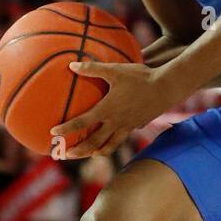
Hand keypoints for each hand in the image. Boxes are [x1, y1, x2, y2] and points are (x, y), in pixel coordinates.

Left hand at [50, 60, 169, 158]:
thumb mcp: (115, 70)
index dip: (67, 128)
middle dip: (77, 151)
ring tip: (86, 156)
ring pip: (109, 146)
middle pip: (93, 142)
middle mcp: (116, 122)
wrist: (166, 88)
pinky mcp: (136, 126)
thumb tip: (71, 65)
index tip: (53, 132)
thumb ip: (92, 68)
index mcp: (107, 109)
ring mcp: (127, 126)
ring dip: (95, 153)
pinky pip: (121, 139)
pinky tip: (108, 144)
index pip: (82, 122)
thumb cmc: (140, 77)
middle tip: (64, 155)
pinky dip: (111, 145)